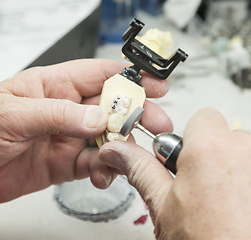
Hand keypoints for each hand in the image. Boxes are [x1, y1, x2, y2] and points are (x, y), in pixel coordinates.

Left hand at [0, 59, 170, 223]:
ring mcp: (63, 138)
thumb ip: (57, 115)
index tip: (154, 84)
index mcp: (49, 87)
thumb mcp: (12, 115)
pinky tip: (106, 172)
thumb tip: (97, 117)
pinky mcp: (61, 163)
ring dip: (123, 145)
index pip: (96, 74)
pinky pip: (92, 164)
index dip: (128, 77)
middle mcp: (61, 110)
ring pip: (105, 137)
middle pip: (109, 106)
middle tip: (155, 122)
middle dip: (135, 113)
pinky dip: (105, 168)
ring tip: (132, 154)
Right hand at [99, 108, 250, 238]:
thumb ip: (140, 169)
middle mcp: (246, 150)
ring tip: (225, 203)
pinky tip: (240, 207)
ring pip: (243, 154)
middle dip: (212, 156)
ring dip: (234, 170)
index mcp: (210, 149)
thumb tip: (116, 150)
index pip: (202, 117)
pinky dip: (246, 182)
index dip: (190, 141)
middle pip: (225, 136)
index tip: (185, 162)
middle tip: (203, 188)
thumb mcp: (162, 206)